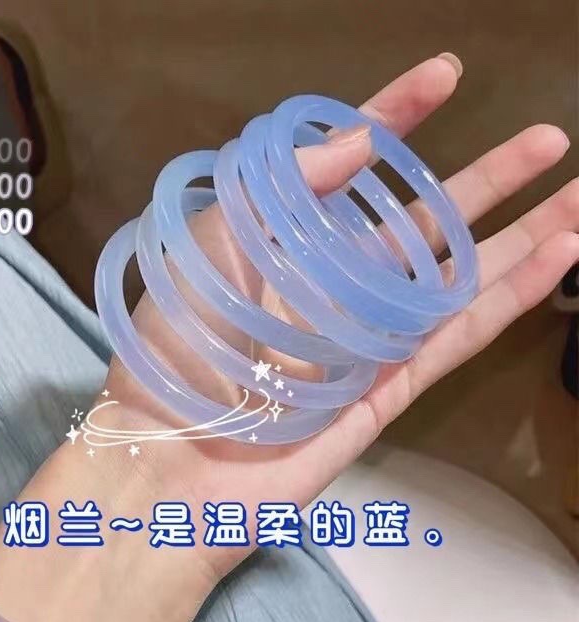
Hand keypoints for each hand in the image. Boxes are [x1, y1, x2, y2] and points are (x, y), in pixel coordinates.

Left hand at [100, 53, 577, 579]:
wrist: (171, 456)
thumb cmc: (176, 343)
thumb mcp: (212, 241)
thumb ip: (283, 186)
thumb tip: (358, 143)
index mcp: (283, 247)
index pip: (349, 170)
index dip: (395, 118)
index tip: (444, 76)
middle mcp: (330, 288)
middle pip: (421, 225)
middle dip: (485, 180)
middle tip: (548, 139)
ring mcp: (364, 339)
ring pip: (456, 279)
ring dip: (520, 236)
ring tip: (577, 193)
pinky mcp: (389, 390)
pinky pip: (457, 335)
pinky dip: (509, 298)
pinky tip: (558, 257)